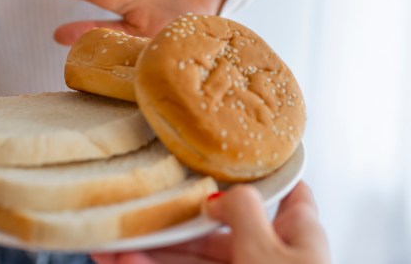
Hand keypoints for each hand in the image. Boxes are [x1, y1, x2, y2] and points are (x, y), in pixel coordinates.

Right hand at [91, 181, 329, 263]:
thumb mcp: (266, 249)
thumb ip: (242, 212)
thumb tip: (218, 194)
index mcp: (297, 234)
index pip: (286, 193)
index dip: (261, 173)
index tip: (227, 158)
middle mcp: (271, 257)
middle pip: (218, 231)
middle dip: (172, 223)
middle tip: (134, 212)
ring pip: (192, 262)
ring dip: (153, 251)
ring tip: (113, 244)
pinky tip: (126, 262)